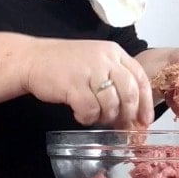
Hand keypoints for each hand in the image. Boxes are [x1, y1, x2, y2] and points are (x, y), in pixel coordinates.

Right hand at [23, 39, 153, 128]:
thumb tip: (134, 114)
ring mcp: (89, 70)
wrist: (32, 59)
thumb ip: (116, 80)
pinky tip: (79, 114)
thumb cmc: (67, 65)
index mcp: (114, 52)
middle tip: (121, 125)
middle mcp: (105, 59)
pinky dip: (87, 117)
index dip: (146, 102)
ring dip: (105, 117)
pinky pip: (90, 110)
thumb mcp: (96, 62)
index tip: (145, 120)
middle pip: (129, 92)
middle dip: (128, 114)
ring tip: (94, 116)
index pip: (140, 77)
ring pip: (111, 104)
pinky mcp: (73, 84)